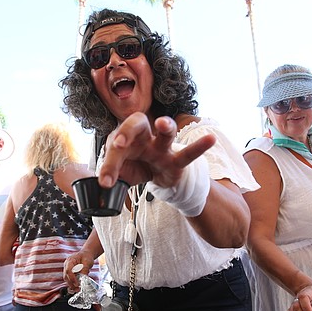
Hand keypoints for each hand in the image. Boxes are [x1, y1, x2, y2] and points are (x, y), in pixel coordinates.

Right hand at [63, 251, 95, 291]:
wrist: (86, 255)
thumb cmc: (86, 257)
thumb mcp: (87, 262)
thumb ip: (85, 269)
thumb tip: (83, 278)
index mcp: (70, 261)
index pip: (69, 270)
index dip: (72, 278)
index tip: (77, 284)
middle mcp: (66, 265)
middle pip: (66, 276)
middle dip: (71, 284)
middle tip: (77, 289)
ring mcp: (67, 269)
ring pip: (66, 278)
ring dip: (71, 284)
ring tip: (77, 289)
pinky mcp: (69, 272)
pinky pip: (69, 279)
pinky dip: (72, 283)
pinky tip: (77, 287)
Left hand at [98, 114, 214, 188]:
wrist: (156, 176)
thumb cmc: (135, 167)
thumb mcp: (121, 172)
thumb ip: (112, 175)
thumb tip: (100, 187)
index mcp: (127, 139)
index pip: (115, 144)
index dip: (109, 162)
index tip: (105, 181)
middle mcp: (145, 137)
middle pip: (137, 123)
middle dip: (127, 131)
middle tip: (118, 145)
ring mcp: (162, 147)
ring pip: (165, 132)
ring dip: (165, 126)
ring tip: (163, 124)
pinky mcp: (177, 161)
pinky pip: (189, 154)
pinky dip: (199, 147)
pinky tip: (210, 139)